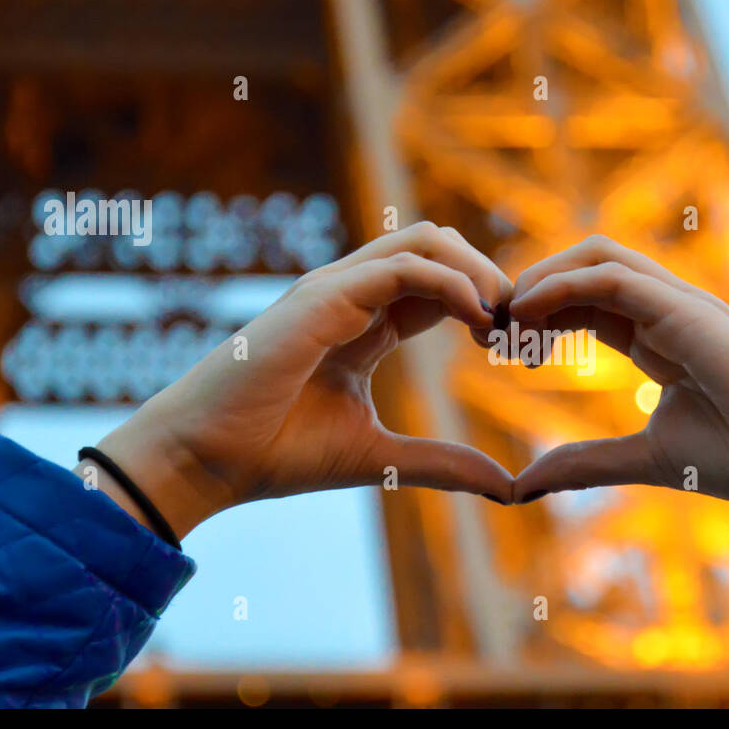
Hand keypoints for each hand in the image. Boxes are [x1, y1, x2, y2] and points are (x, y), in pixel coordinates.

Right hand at [82, 223, 515, 539]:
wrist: (206, 462)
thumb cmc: (276, 455)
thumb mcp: (380, 458)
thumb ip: (443, 464)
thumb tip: (506, 486)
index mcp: (365, 324)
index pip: (441, 287)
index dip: (488, 307)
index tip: (518, 349)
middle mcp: (352, 296)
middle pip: (442, 249)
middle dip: (493, 280)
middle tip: (522, 331)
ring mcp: (336, 289)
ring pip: (426, 242)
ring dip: (480, 272)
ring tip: (505, 321)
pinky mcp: (323, 296)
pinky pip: (403, 266)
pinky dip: (452, 282)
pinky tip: (479, 318)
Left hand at [508, 235, 728, 532]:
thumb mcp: (646, 458)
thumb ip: (587, 462)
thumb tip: (525, 481)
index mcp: (660, 337)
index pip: (584, 304)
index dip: (536, 317)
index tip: (496, 350)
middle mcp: (668, 310)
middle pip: (582, 269)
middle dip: (528, 291)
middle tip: (488, 333)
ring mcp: (680, 302)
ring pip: (595, 255)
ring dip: (539, 279)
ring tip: (502, 321)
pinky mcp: (686, 308)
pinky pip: (611, 275)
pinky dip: (561, 285)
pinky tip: (526, 315)